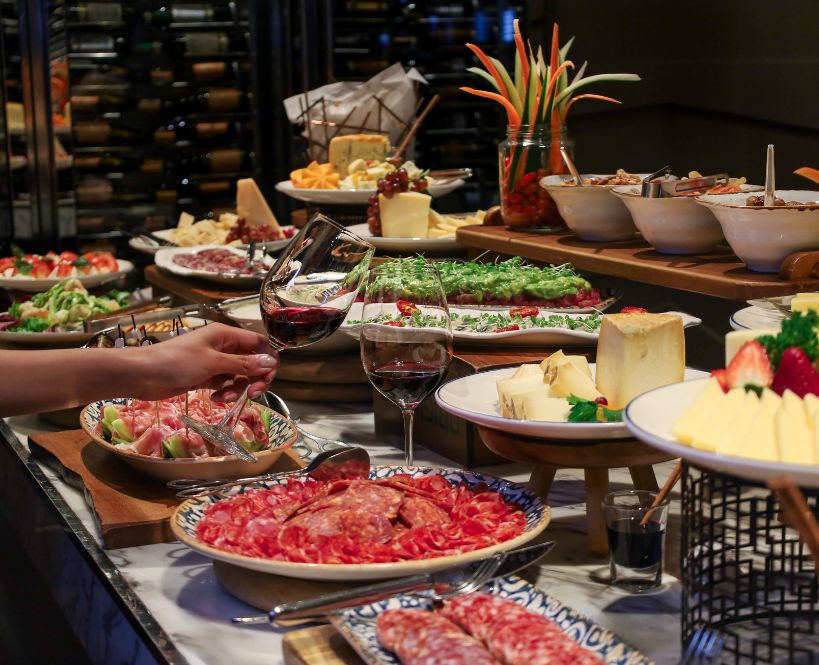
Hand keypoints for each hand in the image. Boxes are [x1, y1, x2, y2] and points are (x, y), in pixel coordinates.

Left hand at [131, 323, 277, 401]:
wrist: (142, 375)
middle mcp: (223, 347)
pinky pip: (226, 385)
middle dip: (254, 378)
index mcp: (226, 335)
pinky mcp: (206, 377)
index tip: (266, 378)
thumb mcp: (213, 363)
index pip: (258, 343)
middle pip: (252, 361)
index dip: (267, 360)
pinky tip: (215, 399)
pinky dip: (225, 393)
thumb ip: (244, 364)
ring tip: (225, 398)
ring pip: (240, 376)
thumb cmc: (176, 362)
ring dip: (238, 389)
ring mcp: (214, 362)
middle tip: (251, 394)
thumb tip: (272, 362)